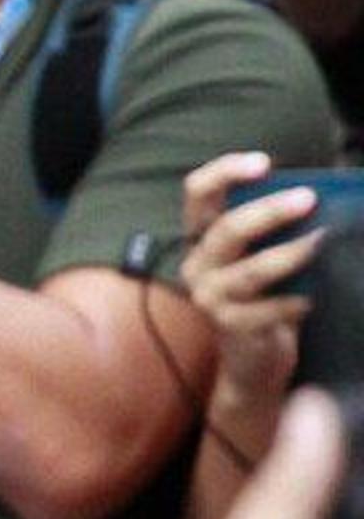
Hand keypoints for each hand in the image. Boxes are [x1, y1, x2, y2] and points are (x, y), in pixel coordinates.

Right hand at [181, 154, 319, 416]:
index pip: (197, 193)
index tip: (263, 162)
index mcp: (201, 238)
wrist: (253, 356)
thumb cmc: (266, 294)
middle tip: (309, 199)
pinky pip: (266, 310)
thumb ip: (275, 228)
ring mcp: (210, 297)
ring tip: (321, 242)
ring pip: (249, 271)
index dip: (224, 172)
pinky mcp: (230, 326)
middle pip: (226, 229)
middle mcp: (197, 264)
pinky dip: (294, 302)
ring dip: (289, 254)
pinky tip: (314, 298)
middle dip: (269, 211)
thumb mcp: (262, 254)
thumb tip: (318, 196)